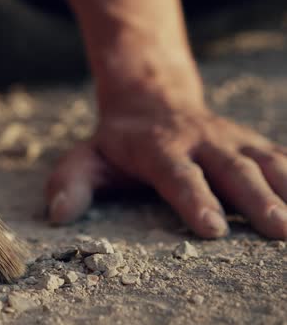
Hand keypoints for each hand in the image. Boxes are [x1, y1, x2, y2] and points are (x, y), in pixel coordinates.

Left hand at [45, 98, 286, 238]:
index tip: (211, 227)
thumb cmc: (117, 141)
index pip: (177, 175)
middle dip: (255, 198)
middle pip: (231, 169)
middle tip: (277, 228)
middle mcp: (199, 140)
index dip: (194, 199)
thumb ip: (71, 183)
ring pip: (264, 161)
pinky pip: (282, 158)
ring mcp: (231, 139)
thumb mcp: (86, 157)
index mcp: (158, 148)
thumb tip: (59, 214)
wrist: (150, 96)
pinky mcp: (252, 143)